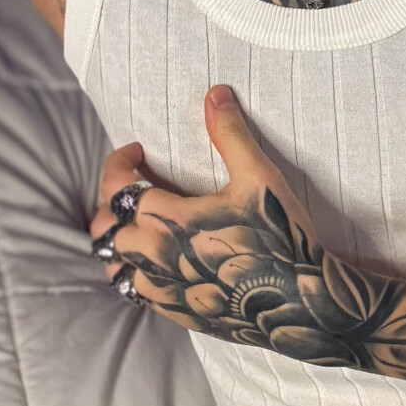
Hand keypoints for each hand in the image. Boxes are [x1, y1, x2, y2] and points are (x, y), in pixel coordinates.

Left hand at [89, 85, 332, 346]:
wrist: (302, 304)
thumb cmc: (282, 238)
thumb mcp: (259, 178)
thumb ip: (231, 134)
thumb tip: (215, 93)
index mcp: (168, 220)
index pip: (115, 187)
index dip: (118, 163)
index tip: (136, 151)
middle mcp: (155, 258)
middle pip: (104, 228)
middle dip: (111, 201)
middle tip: (137, 186)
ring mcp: (162, 290)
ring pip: (113, 265)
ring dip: (118, 241)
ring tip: (140, 225)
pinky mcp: (175, 313)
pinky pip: (135, 293)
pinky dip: (135, 270)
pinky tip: (161, 260)